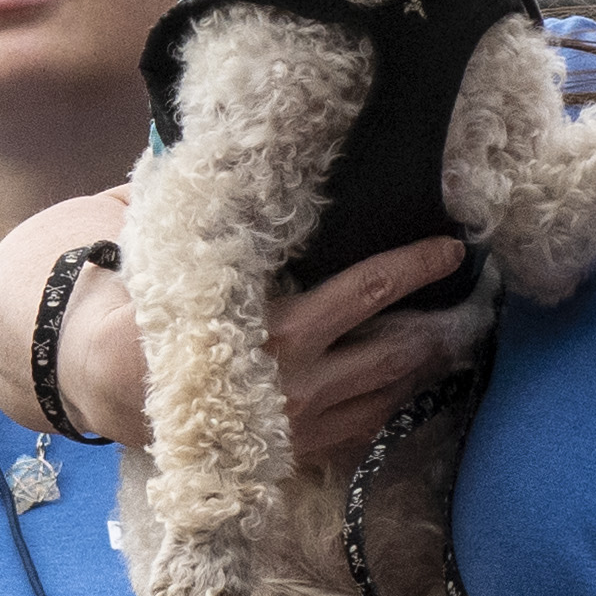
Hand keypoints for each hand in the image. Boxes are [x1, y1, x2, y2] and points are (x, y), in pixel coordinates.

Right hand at [0, 202, 477, 474]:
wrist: (112, 386)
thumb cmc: (151, 306)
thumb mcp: (182, 252)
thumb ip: (218, 212)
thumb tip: (229, 144)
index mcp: (278, 331)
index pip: (366, 295)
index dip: (415, 268)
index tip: (454, 247)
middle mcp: (301, 384)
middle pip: (398, 353)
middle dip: (446, 325)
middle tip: (484, 296)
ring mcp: (305, 426)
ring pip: (392, 394)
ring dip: (431, 364)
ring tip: (463, 333)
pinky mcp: (301, 452)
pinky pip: (369, 426)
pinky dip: (399, 400)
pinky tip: (419, 377)